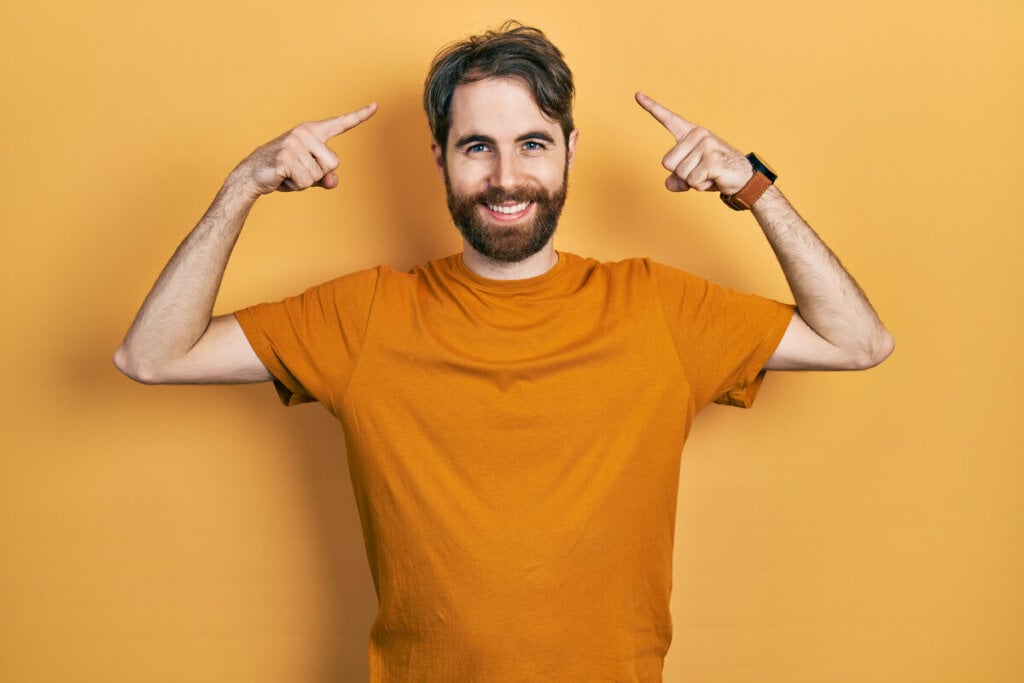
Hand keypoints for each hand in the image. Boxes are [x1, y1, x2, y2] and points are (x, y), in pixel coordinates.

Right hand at [232, 102, 377, 198]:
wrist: (252, 175)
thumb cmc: (284, 172)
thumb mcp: (309, 175)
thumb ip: (326, 178)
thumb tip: (333, 180)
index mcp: (313, 132)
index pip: (340, 123)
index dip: (359, 116)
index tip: (376, 106)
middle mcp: (304, 133)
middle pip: (334, 163)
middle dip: (318, 174)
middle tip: (297, 170)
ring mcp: (294, 143)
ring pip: (318, 175)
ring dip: (304, 181)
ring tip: (288, 173)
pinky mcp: (285, 156)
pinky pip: (305, 181)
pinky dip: (295, 186)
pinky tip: (282, 177)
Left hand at [635, 92, 751, 194]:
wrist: (744, 178)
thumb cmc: (715, 173)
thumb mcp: (691, 176)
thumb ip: (677, 179)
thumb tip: (669, 184)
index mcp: (691, 134)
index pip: (668, 119)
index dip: (652, 108)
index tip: (637, 95)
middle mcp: (698, 135)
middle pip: (667, 163)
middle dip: (681, 175)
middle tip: (701, 171)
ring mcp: (706, 145)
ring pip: (680, 174)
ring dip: (693, 181)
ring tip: (709, 174)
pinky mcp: (713, 160)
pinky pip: (693, 182)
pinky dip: (701, 186)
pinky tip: (714, 178)